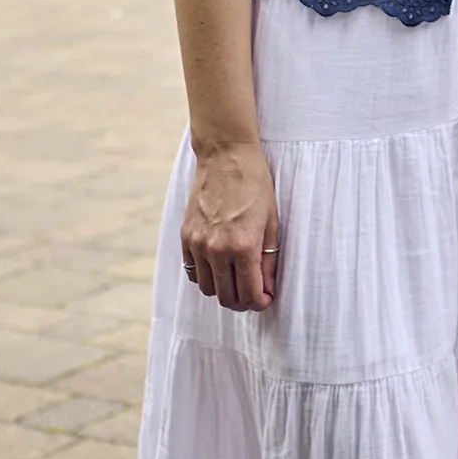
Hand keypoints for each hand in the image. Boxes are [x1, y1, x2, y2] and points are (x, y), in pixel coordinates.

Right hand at [181, 142, 281, 310]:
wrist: (226, 156)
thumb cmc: (255, 185)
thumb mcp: (272, 222)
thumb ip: (269, 260)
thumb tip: (267, 289)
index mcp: (243, 246)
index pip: (249, 294)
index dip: (260, 302)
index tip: (265, 299)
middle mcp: (217, 249)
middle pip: (226, 297)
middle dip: (242, 302)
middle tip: (252, 294)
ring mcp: (198, 244)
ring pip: (207, 288)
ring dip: (223, 290)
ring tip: (236, 280)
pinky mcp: (185, 236)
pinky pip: (192, 272)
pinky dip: (206, 276)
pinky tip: (219, 266)